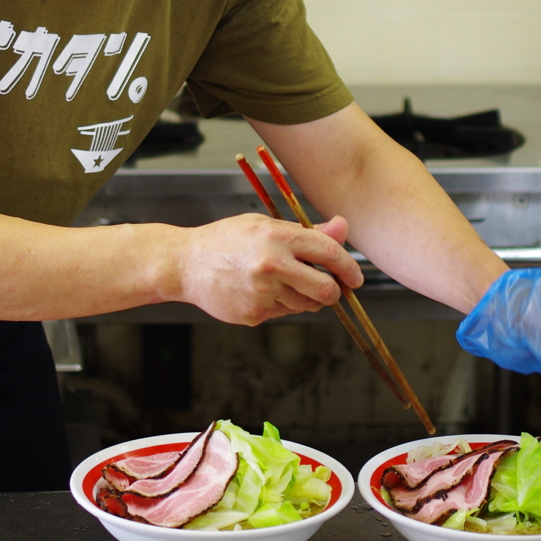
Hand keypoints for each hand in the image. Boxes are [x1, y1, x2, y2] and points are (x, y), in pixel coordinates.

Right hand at [175, 213, 362, 326]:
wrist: (185, 264)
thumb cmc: (227, 239)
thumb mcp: (265, 226)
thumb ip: (307, 233)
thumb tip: (343, 227)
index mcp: (278, 237)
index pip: (329, 253)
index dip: (349, 267)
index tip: (355, 276)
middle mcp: (273, 265)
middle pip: (326, 290)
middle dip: (334, 291)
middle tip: (330, 286)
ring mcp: (263, 293)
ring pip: (307, 305)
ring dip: (307, 297)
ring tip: (285, 281)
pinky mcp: (255, 314)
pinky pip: (285, 312)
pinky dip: (283, 304)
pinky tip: (263, 290)